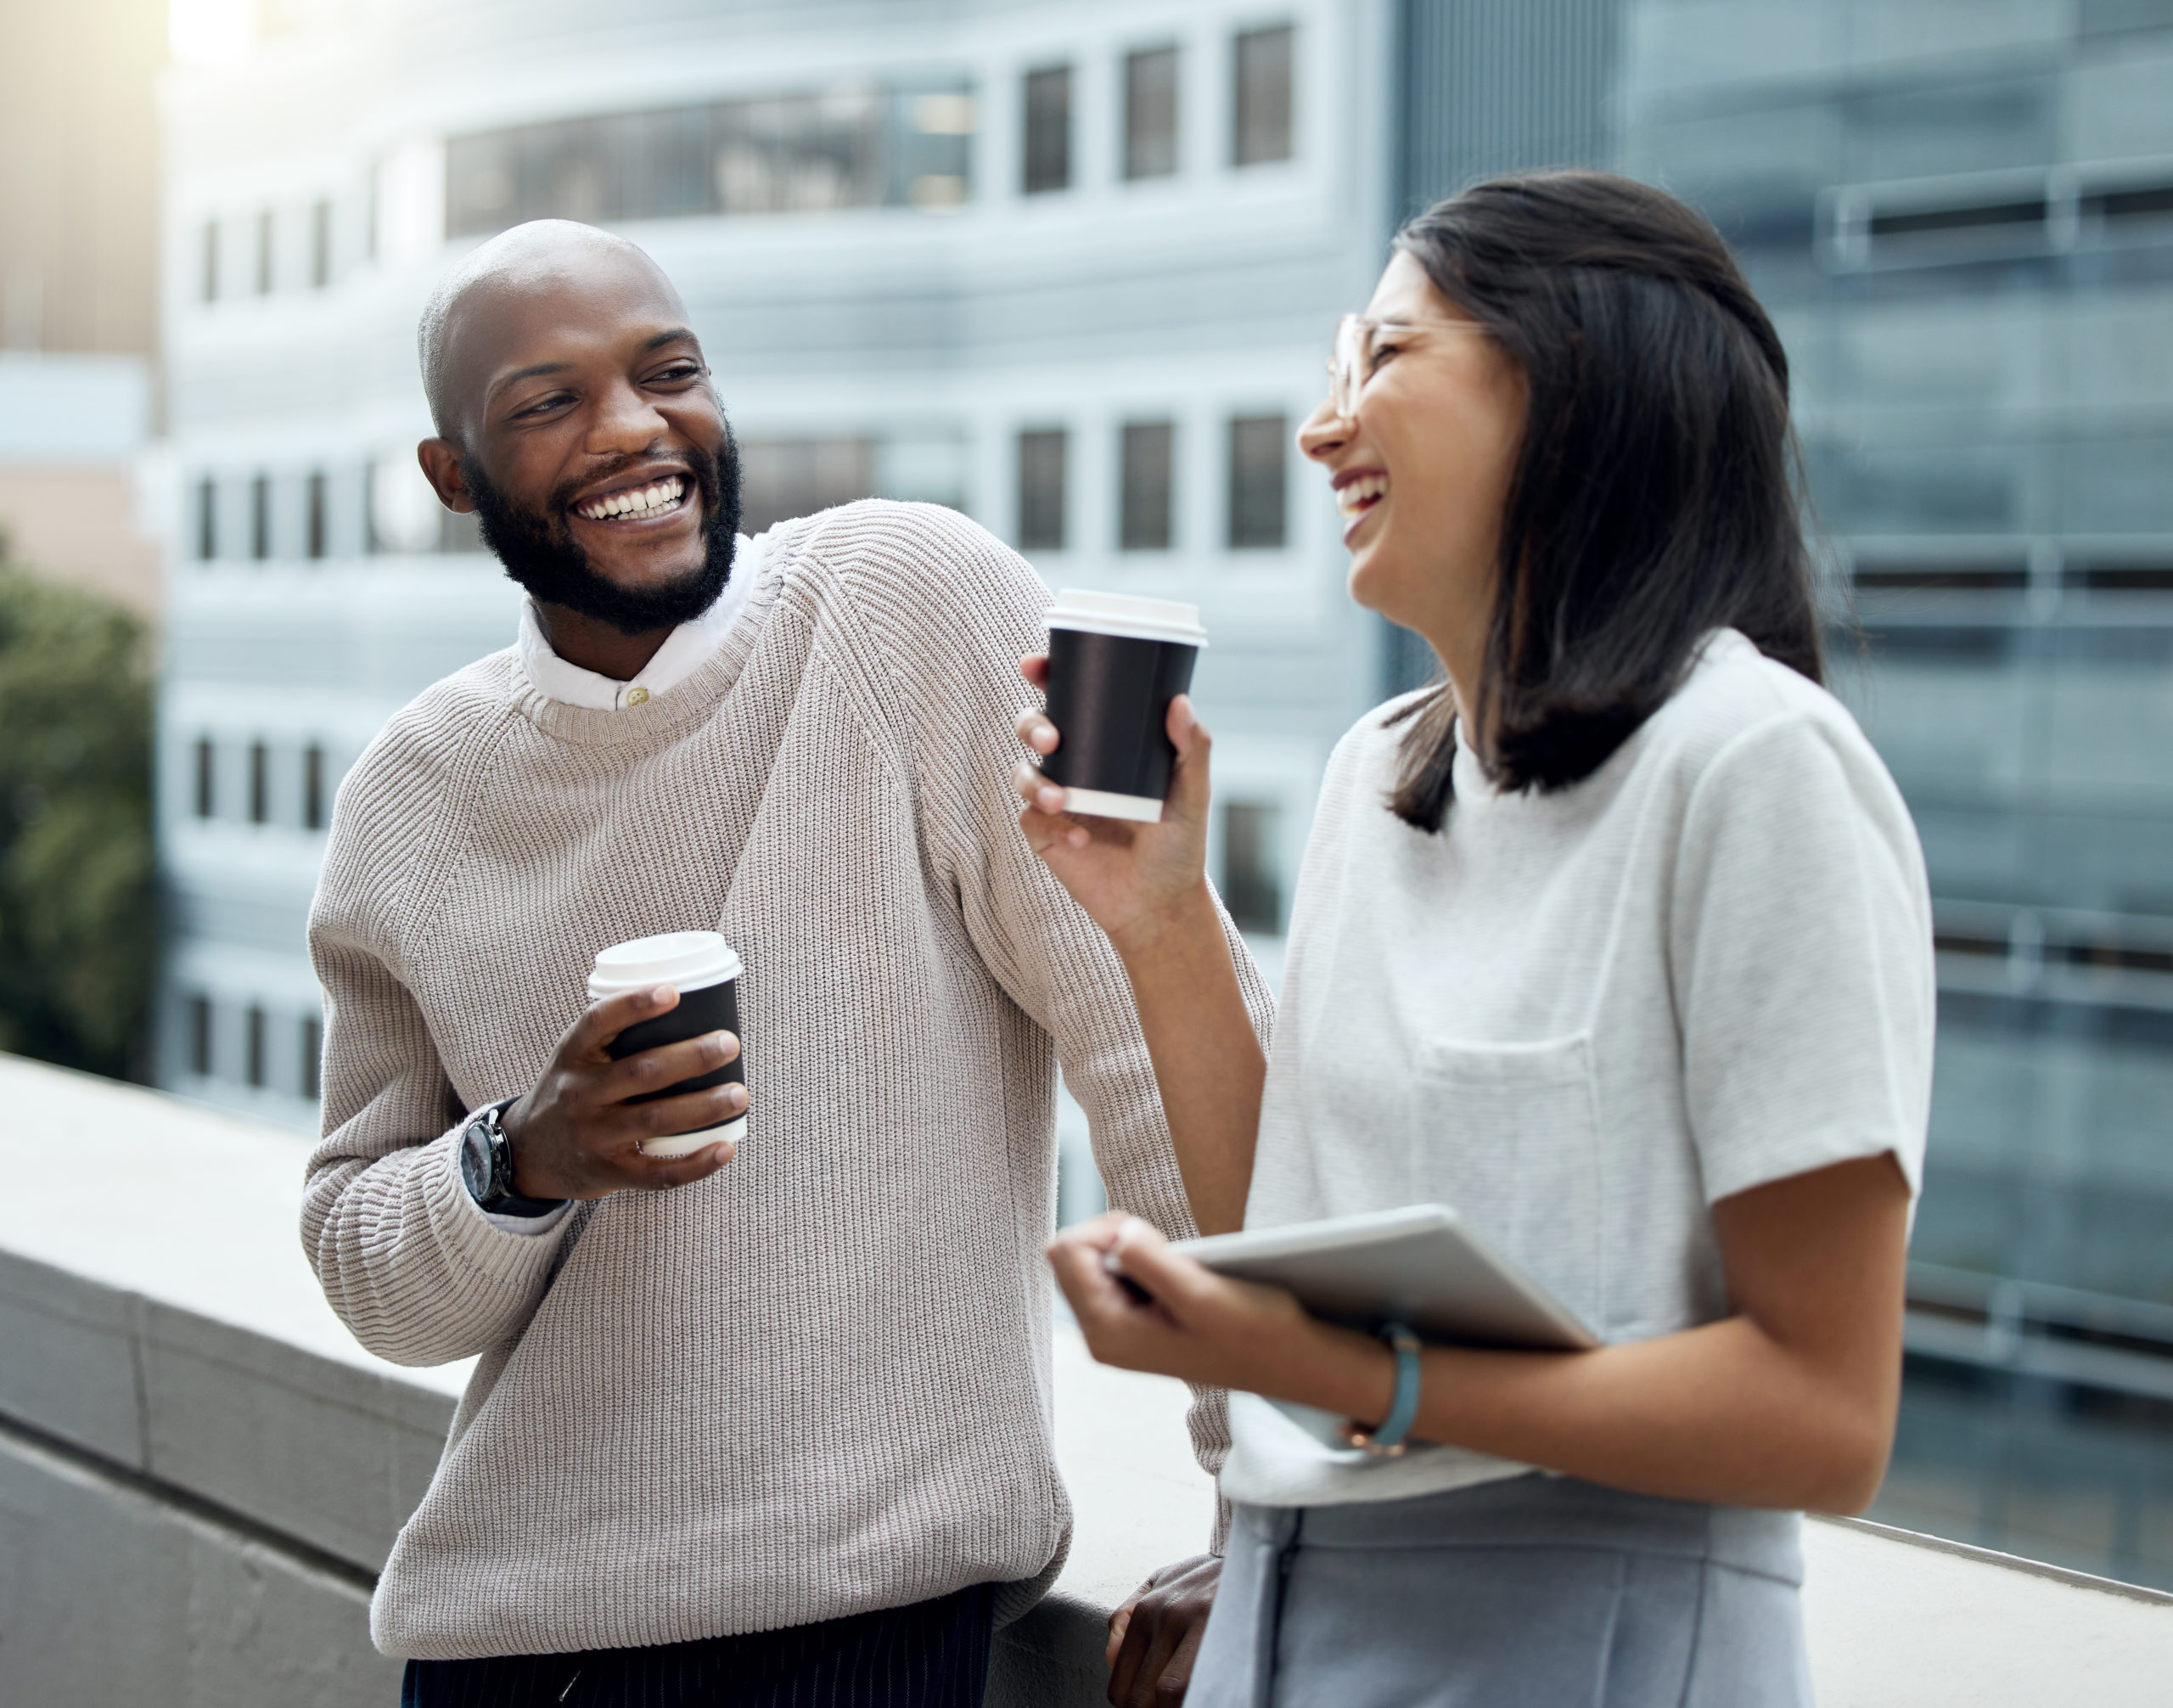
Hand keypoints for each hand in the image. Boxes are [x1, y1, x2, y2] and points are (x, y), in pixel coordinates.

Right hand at [499, 986, 744, 1199]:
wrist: (529, 1154)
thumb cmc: (573, 1091)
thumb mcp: (576, 1058)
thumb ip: (616, 1035)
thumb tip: (695, 1001)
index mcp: (571, 1056)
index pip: (597, 1023)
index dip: (633, 1005)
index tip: (672, 992)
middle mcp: (578, 1094)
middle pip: (639, 1072)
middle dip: (691, 1057)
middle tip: (730, 1043)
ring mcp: (593, 1136)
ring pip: (654, 1120)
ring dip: (703, 1107)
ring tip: (739, 1093)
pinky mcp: (608, 1172)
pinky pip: (657, 1173)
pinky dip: (696, 1164)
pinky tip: (725, 1148)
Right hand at [1012, 655, 1216, 956]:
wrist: (1160, 906)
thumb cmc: (1179, 846)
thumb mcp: (1192, 796)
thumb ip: (1192, 750)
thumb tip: (1179, 702)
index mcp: (1106, 743)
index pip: (1070, 697)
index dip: (1045, 674)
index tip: (1036, 664)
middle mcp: (1076, 765)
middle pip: (1033, 727)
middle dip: (1032, 724)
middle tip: (1052, 739)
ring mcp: (1056, 799)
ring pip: (1022, 771)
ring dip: (1035, 781)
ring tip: (1063, 801)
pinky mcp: (1044, 834)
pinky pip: (1030, 816)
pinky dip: (1051, 824)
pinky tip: (1080, 838)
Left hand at [1046, 1215, 1386, 1414]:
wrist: (1291, 1363)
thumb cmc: (1255, 1332)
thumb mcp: (1201, 1293)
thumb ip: (1149, 1261)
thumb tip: (1114, 1233)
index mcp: (1107, 1332)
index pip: (1066, 1249)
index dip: (1106, 1228)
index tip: (1153, 1240)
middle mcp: (1101, 1337)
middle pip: (1071, 1253)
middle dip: (1114, 1236)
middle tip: (1167, 1250)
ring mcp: (1116, 1333)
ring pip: (1092, 1260)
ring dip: (1132, 1247)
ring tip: (1178, 1267)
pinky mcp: (1135, 1325)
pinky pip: (1116, 1274)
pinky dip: (1144, 1261)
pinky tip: (1180, 1277)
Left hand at [1106, 1553, 1219, 1707]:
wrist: (1249, 1554)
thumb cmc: (1202, 1576)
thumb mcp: (1157, 1582)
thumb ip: (1125, 1618)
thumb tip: (1109, 1660)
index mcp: (1146, 1611)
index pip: (1122, 1684)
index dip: (1131, 1707)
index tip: (1147, 1707)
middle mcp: (1168, 1617)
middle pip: (1144, 1694)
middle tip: (1164, 1707)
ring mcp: (1200, 1625)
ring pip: (1173, 1692)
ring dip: (1175, 1706)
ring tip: (1186, 1700)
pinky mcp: (1230, 1631)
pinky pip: (1207, 1680)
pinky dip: (1201, 1694)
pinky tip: (1205, 1692)